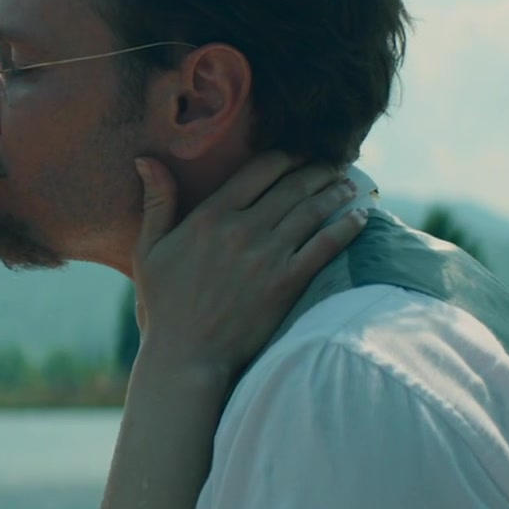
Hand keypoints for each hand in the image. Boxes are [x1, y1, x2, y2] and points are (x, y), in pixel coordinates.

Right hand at [129, 152, 368, 378]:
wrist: (187, 356)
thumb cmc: (164, 305)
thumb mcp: (149, 249)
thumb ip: (156, 202)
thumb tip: (147, 159)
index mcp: (210, 216)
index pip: (259, 170)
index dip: (286, 156)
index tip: (300, 152)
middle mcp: (242, 229)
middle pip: (292, 186)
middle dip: (317, 169)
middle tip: (334, 163)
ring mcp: (267, 256)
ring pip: (311, 211)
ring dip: (335, 191)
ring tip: (348, 183)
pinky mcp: (287, 284)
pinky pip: (325, 246)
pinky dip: (346, 227)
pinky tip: (361, 216)